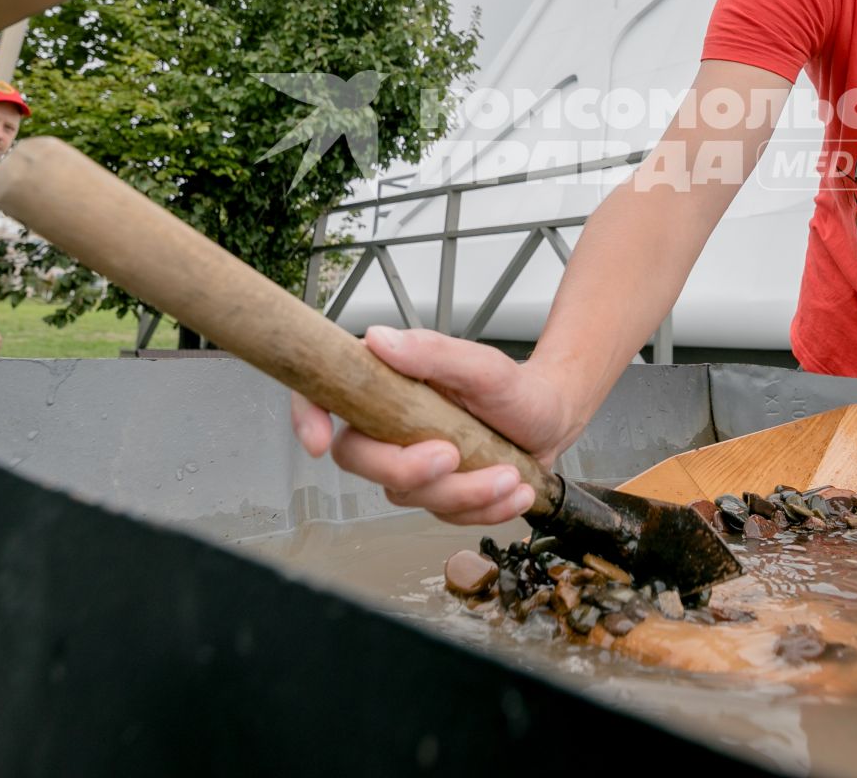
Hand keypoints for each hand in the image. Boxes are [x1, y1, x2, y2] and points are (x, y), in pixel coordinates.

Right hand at [291, 325, 576, 525]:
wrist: (549, 419)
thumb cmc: (514, 387)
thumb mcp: (484, 365)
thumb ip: (434, 352)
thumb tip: (378, 340)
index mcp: (386, 387)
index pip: (323, 396)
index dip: (307, 416)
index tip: (320, 440)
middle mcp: (388, 428)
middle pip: (360, 460)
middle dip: (405, 468)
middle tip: (451, 453)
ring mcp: (410, 465)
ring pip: (410, 495)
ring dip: (464, 492)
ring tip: (510, 474)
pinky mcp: (436, 496)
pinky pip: (446, 516)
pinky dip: (485, 509)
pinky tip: (515, 491)